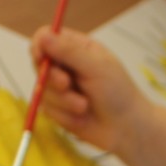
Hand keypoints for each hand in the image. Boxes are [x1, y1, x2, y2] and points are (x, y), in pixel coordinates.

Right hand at [29, 25, 151, 156]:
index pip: (45, 38)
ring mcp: (60, 89)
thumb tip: (43, 36)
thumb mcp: (96, 67)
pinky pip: (48, 110)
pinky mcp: (58, 110)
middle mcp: (65, 66)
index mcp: (76, 48)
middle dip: (52, 78)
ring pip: (42, 90)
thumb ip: (69, 52)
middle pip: (39, 64)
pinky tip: (82, 118)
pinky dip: (65, 115)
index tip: (41, 57)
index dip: (39, 46)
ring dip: (63, 101)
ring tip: (84, 106)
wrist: (127, 129)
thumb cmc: (119, 92)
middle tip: (67, 84)